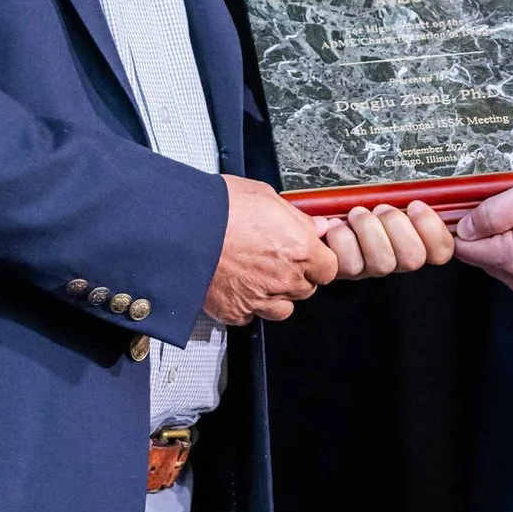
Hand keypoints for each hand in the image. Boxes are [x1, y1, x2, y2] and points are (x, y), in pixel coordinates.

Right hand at [204, 175, 340, 324]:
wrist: (182, 229)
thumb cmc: (220, 207)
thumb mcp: (266, 196)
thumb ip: (297, 217)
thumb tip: (315, 226)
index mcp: (299, 249)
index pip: (330, 268)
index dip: (320, 261)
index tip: (310, 254)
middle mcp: (284, 278)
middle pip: (307, 289)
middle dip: (298, 276)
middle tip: (278, 259)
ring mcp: (260, 299)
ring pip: (283, 308)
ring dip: (277, 295)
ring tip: (259, 275)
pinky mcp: (235, 311)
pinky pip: (251, 315)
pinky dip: (247, 305)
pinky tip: (238, 286)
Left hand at [318, 202, 457, 279]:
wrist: (319, 213)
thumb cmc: (359, 201)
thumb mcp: (389, 194)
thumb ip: (409, 196)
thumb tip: (431, 189)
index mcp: (413, 239)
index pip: (441, 250)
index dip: (433, 230)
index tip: (415, 206)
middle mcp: (394, 258)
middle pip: (413, 259)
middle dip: (396, 226)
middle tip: (381, 208)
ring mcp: (369, 267)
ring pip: (382, 262)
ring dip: (369, 230)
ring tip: (357, 214)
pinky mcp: (344, 271)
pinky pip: (351, 264)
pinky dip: (343, 238)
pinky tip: (336, 225)